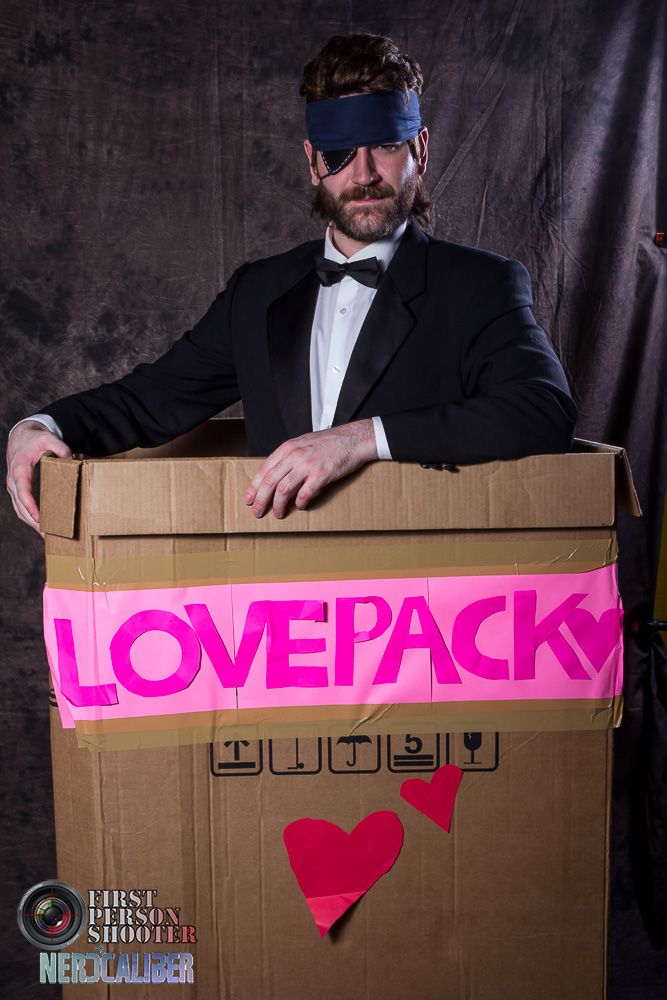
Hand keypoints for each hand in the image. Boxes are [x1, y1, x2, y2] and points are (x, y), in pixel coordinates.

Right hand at [6, 421, 72, 531]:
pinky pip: (20, 507)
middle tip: (48, 534)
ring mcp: (13, 487)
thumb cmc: (35, 438)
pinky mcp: (17, 490)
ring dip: (31, 524)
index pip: (22, 491)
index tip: (39, 518)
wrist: (21, 436)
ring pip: (19, 510)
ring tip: (46, 535)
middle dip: (33, 522)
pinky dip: (29, 518)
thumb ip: (61, 447)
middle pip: (20, 506)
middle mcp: (13, 481)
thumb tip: (73, 460)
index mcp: (19, 469)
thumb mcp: (49, 438)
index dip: (30, 506)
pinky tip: (41, 526)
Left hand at [243, 420, 377, 517]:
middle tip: (257, 512)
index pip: (264, 469)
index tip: (248, 498)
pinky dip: (300, 502)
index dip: (254, 486)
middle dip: (261, 499)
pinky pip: (305, 493)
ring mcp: (308, 465)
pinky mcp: (321, 474)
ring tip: (278, 514)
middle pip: (270, 481)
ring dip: (278, 505)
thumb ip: (289, 456)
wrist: (353, 439)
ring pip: (284, 489)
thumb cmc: (329, 442)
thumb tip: (276, 474)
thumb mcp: (303, 443)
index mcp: (288, 448)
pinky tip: (300, 506)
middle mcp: (295, 455)